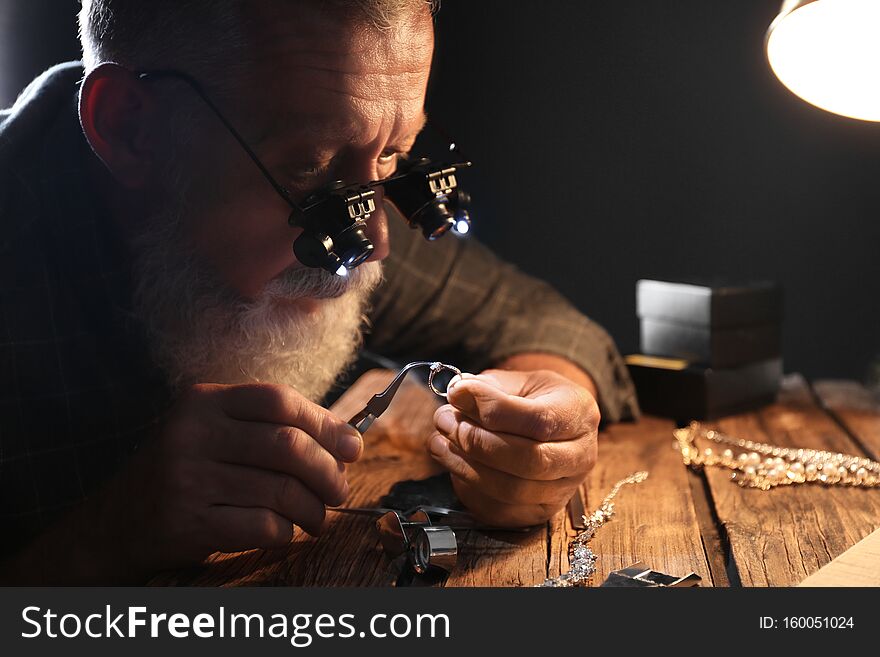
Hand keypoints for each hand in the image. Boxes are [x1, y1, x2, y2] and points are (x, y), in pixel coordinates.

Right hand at [103, 382, 362, 575]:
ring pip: (281, 490)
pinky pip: (262, 526)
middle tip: (339, 490)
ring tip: (318, 517)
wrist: (117, 522)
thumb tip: (348, 439)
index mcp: (204, 402)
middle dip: (327, 472)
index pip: (278, 400)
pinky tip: (286, 532)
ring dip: (313, 509)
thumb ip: (273, 429)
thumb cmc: (187, 471)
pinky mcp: (187, 522)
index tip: (352, 447)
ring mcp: (186, 478)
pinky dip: (286, 531)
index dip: (325, 423)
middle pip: (287, 445)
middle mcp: (192, 433)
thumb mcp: (217, 434)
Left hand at [429, 369, 598, 526]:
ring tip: (439, 440)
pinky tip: (452, 461)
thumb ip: (489, 387)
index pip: (539, 421)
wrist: (547, 426)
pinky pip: (498, 510)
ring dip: (465, 465)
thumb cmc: (530, 400)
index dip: (493, 410)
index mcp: (579, 414)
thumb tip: (458, 394)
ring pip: (511, 490)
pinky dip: (468, 486)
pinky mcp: (538, 513)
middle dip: (477, 441)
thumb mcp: (517, 381)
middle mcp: (580, 457)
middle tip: (445, 420)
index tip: (458, 394)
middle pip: (528, 461)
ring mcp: (562, 491)